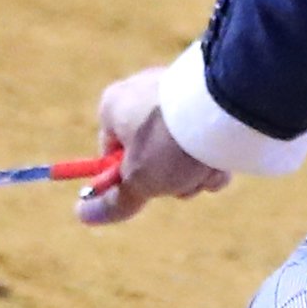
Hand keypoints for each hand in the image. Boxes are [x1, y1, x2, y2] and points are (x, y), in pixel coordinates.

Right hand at [75, 67, 231, 225]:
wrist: (223, 108)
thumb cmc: (168, 142)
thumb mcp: (138, 181)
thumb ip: (114, 201)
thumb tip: (83, 215)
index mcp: (113, 106)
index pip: (109, 152)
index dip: (126, 180)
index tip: (141, 194)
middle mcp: (141, 92)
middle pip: (150, 155)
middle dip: (170, 179)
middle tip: (179, 183)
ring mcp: (176, 91)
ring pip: (182, 150)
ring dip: (195, 172)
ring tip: (205, 168)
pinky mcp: (207, 94)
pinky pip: (204, 133)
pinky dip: (213, 153)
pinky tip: (222, 157)